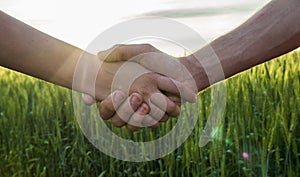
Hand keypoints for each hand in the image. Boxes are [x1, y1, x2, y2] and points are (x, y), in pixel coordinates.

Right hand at [80, 52, 196, 130]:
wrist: (185, 72)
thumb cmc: (162, 60)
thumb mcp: (142, 51)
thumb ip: (121, 50)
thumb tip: (99, 56)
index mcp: (122, 92)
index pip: (105, 108)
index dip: (109, 105)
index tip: (119, 92)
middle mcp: (130, 105)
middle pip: (117, 120)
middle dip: (125, 110)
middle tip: (136, 96)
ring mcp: (143, 113)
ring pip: (131, 125)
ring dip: (138, 115)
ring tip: (146, 103)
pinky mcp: (156, 118)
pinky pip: (148, 125)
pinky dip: (152, 118)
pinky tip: (156, 106)